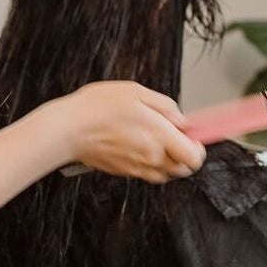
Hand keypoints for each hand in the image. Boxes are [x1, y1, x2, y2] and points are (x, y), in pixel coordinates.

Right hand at [51, 80, 204, 182]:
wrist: (68, 130)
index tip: (193, 136)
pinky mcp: (125, 173)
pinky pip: (148, 174)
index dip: (198, 147)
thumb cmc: (98, 108)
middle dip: (185, 155)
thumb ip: (166, 107)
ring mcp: (138, 168)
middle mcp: (152, 157)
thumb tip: (182, 120)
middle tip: (175, 136)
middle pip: (184, 169)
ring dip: (169, 161)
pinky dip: (151, 165)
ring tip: (156, 141)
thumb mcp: (137, 92)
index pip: (195, 156)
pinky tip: (139, 146)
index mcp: (160, 136)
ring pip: (166, 174)